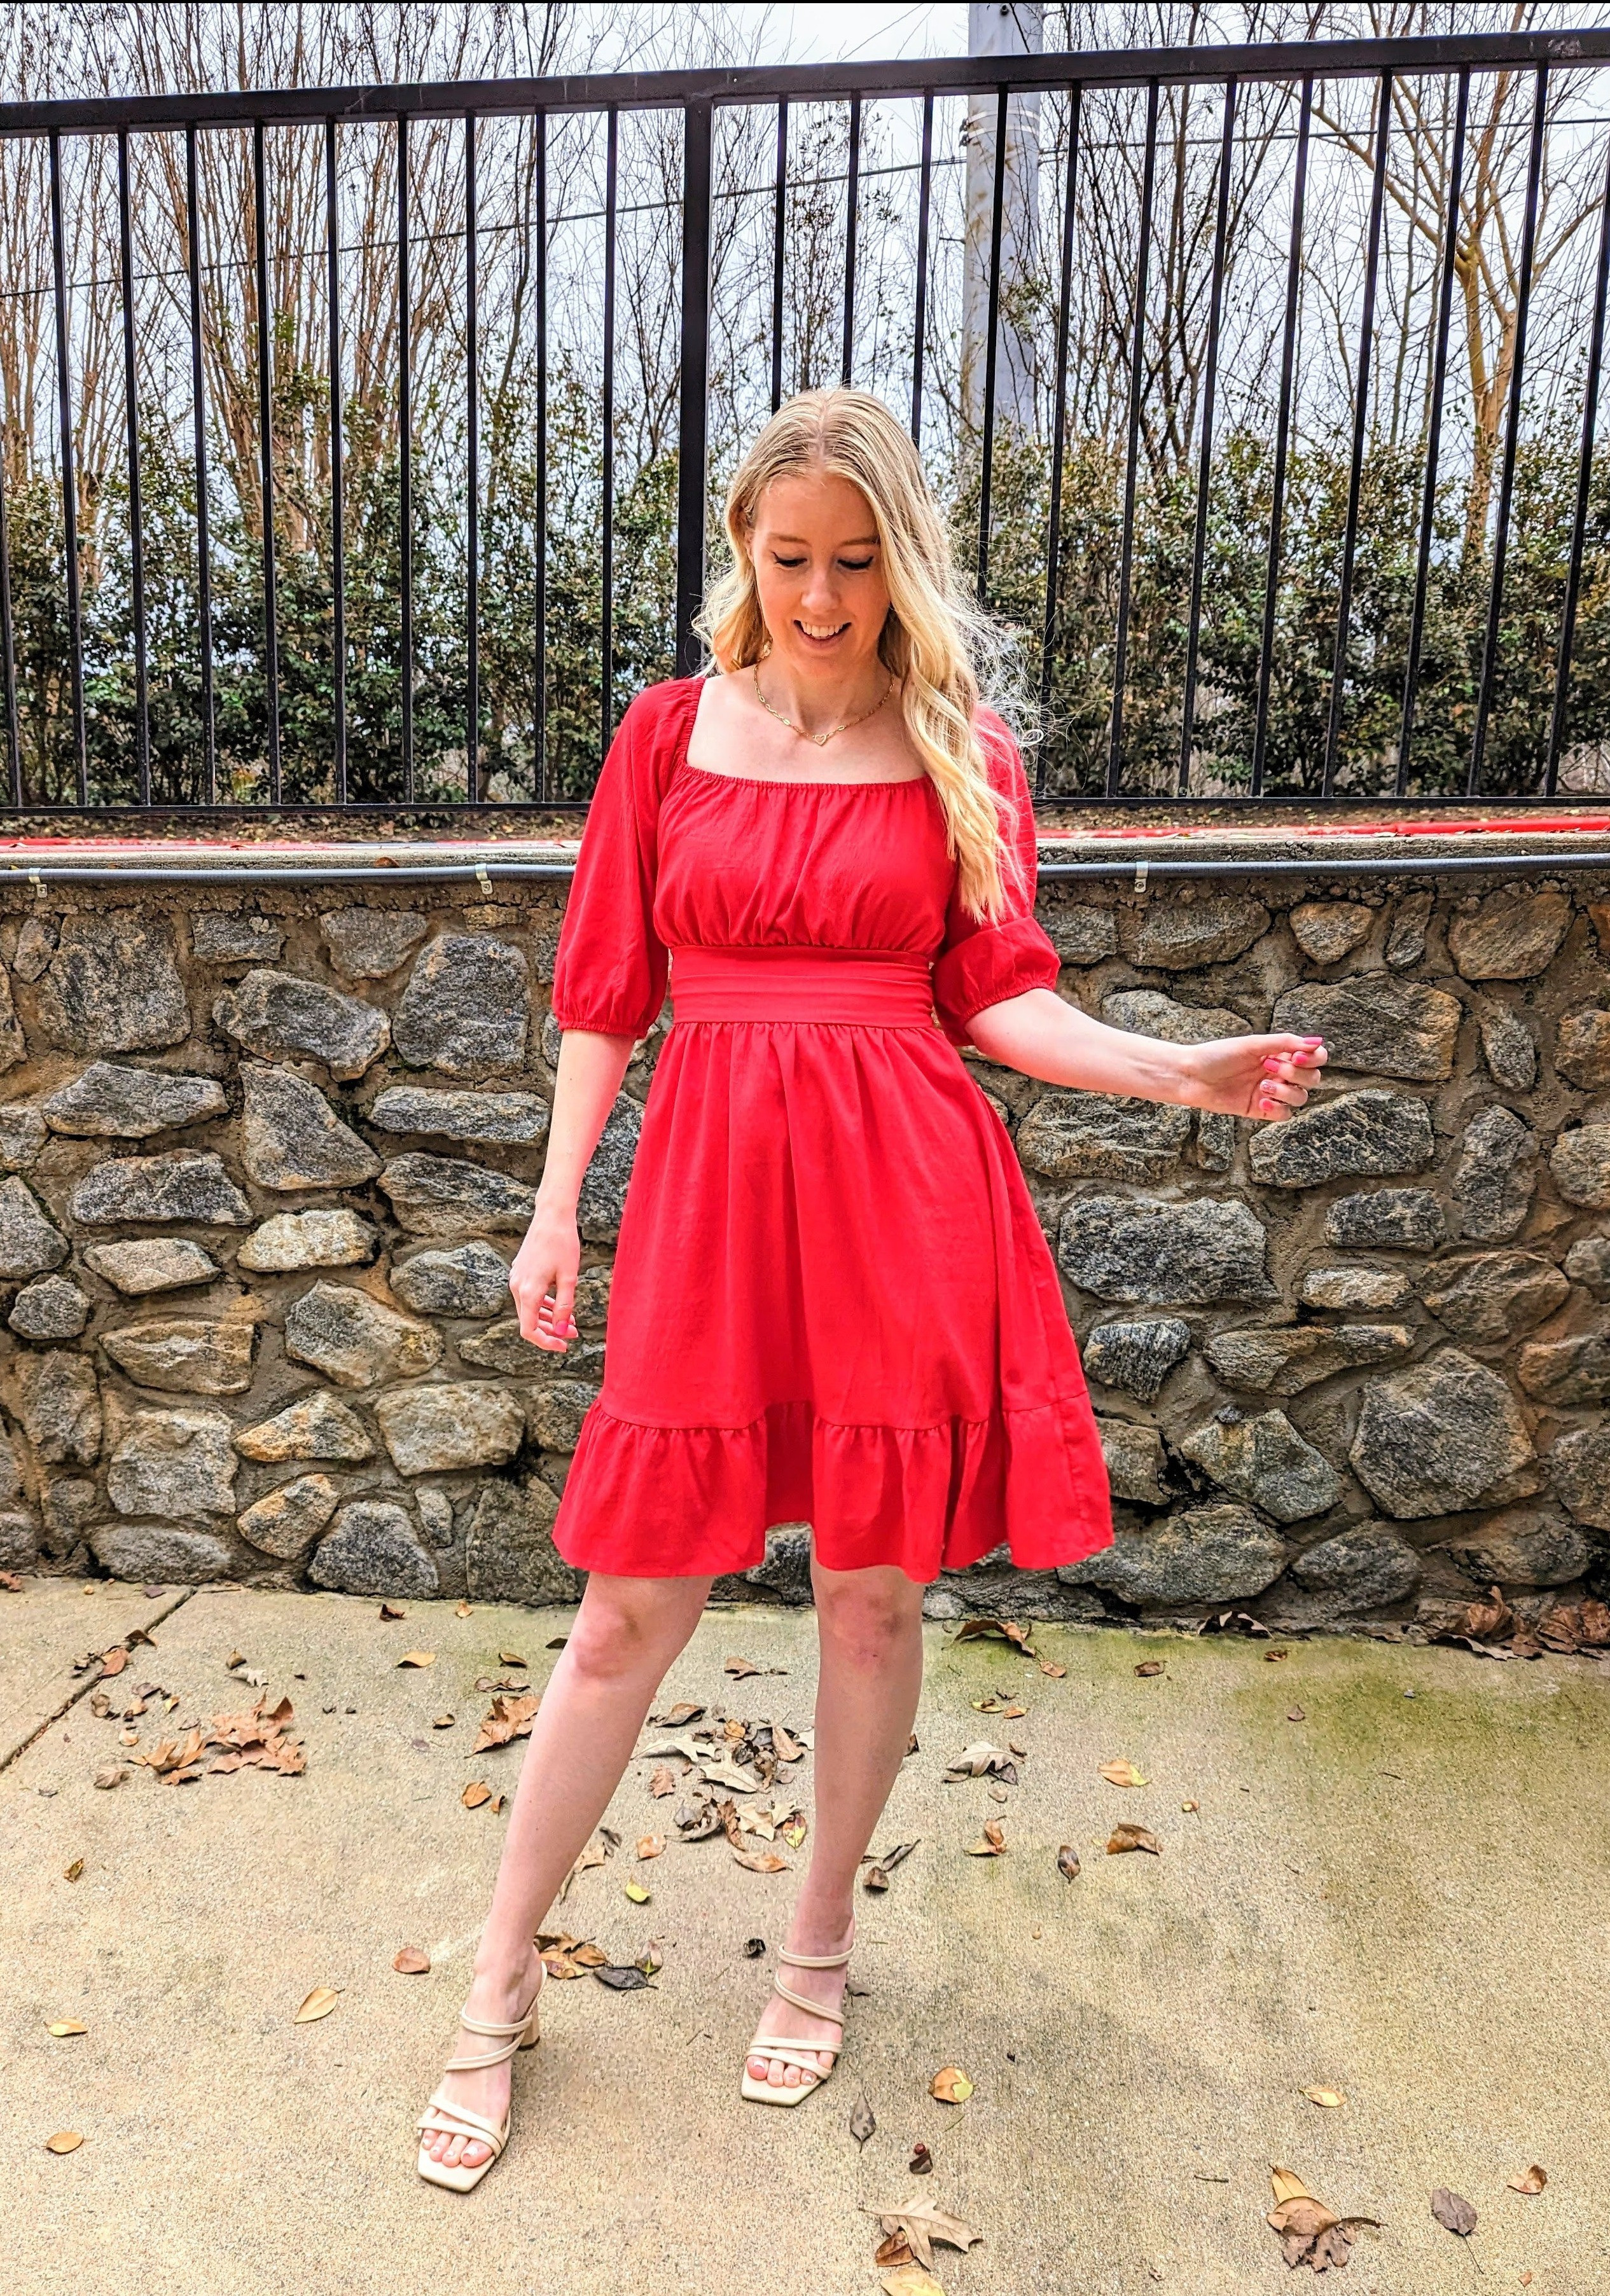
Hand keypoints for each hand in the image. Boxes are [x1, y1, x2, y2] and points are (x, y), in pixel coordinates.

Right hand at [508, 1197, 581, 1352]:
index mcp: (527, 1291)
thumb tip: (563, 1331)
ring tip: (571, 1320)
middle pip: (528, 1321)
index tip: (564, 1345)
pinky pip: (529, 1296)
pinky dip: (542, 1304)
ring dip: (548, 1318)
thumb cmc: (563, 1244)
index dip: (546, 1342)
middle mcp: (517, 1287)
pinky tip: (558, 1304)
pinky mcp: (520, 1272)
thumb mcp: (569, 1278)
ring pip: (528, 1309)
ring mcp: (516, 1279)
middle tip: (574, 1333)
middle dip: (551, 1330)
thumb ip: (564, 1306)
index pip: (529, 1330)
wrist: (551, 1216)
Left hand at [1189, 1033, 1327, 1120]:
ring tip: (1263, 1085)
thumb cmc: (1218, 1055)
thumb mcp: (1253, 1044)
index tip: (1296, 1057)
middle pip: (1312, 1079)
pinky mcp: (1260, 1110)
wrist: (1192, 1076)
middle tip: (1270, 1067)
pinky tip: (1261, 1102)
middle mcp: (1279, 1072)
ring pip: (1300, 1097)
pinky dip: (1277, 1108)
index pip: (1314, 1058)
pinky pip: (1283, 1114)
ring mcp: (1270, 1092)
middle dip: (1296, 1074)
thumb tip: (1317, 1041)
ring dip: (1286, 1092)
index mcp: (1279, 1054)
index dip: (1313, 1059)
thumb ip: (1285, 1043)